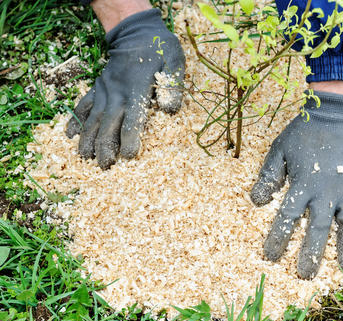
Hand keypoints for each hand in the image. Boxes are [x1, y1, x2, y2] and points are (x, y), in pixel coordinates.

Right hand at [66, 9, 184, 168]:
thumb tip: (169, 111)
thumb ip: (172, 85)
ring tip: (85, 158)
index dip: (129, 139)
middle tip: (104, 167)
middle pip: (108, 124)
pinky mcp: (98, 86)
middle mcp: (117, 92)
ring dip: (88, 139)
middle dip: (105, 146)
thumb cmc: (158, 48)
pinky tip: (69, 136)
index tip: (128, 156)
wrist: (135, 31)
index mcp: (137, 89)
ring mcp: (104, 89)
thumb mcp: (173, 61)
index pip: (132, 119)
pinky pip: (83, 105)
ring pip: (93, 118)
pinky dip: (75, 120)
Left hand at [250, 91, 342, 279]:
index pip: (286, 219)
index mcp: (302, 185)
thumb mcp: (279, 150)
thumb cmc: (305, 132)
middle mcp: (325, 193)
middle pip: (317, 229)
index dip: (277, 239)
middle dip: (310, 254)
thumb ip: (268, 176)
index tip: (271, 258)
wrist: (338, 113)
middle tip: (306, 276)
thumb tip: (257, 202)